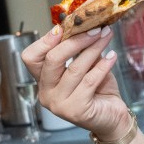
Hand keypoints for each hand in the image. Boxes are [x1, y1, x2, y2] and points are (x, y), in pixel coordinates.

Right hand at [21, 25, 129, 139]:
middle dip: (75, 40)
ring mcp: (59, 104)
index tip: (64, 25)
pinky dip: (103, 65)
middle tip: (95, 28)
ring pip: (74, 68)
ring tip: (106, 36)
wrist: (112, 117)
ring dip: (93, 49)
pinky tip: (112, 56)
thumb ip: (80, 50)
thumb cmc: (98, 90)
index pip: (31, 57)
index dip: (45, 40)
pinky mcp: (76, 111)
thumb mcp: (87, 66)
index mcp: (43, 80)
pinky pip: (90, 81)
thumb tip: (85, 25)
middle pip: (52, 59)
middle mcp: (46, 93)